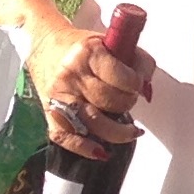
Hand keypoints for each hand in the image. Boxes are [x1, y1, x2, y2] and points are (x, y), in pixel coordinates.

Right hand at [27, 19, 156, 161]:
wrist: (46, 45)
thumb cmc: (85, 47)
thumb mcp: (115, 41)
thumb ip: (140, 62)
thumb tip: (147, 91)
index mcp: (89, 52)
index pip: (121, 78)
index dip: (136, 84)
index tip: (137, 84)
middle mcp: (71, 74)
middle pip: (109, 101)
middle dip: (127, 103)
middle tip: (130, 99)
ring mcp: (59, 96)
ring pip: (93, 122)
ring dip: (118, 132)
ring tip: (132, 131)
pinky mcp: (49, 113)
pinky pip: (66, 137)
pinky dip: (85, 148)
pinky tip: (101, 152)